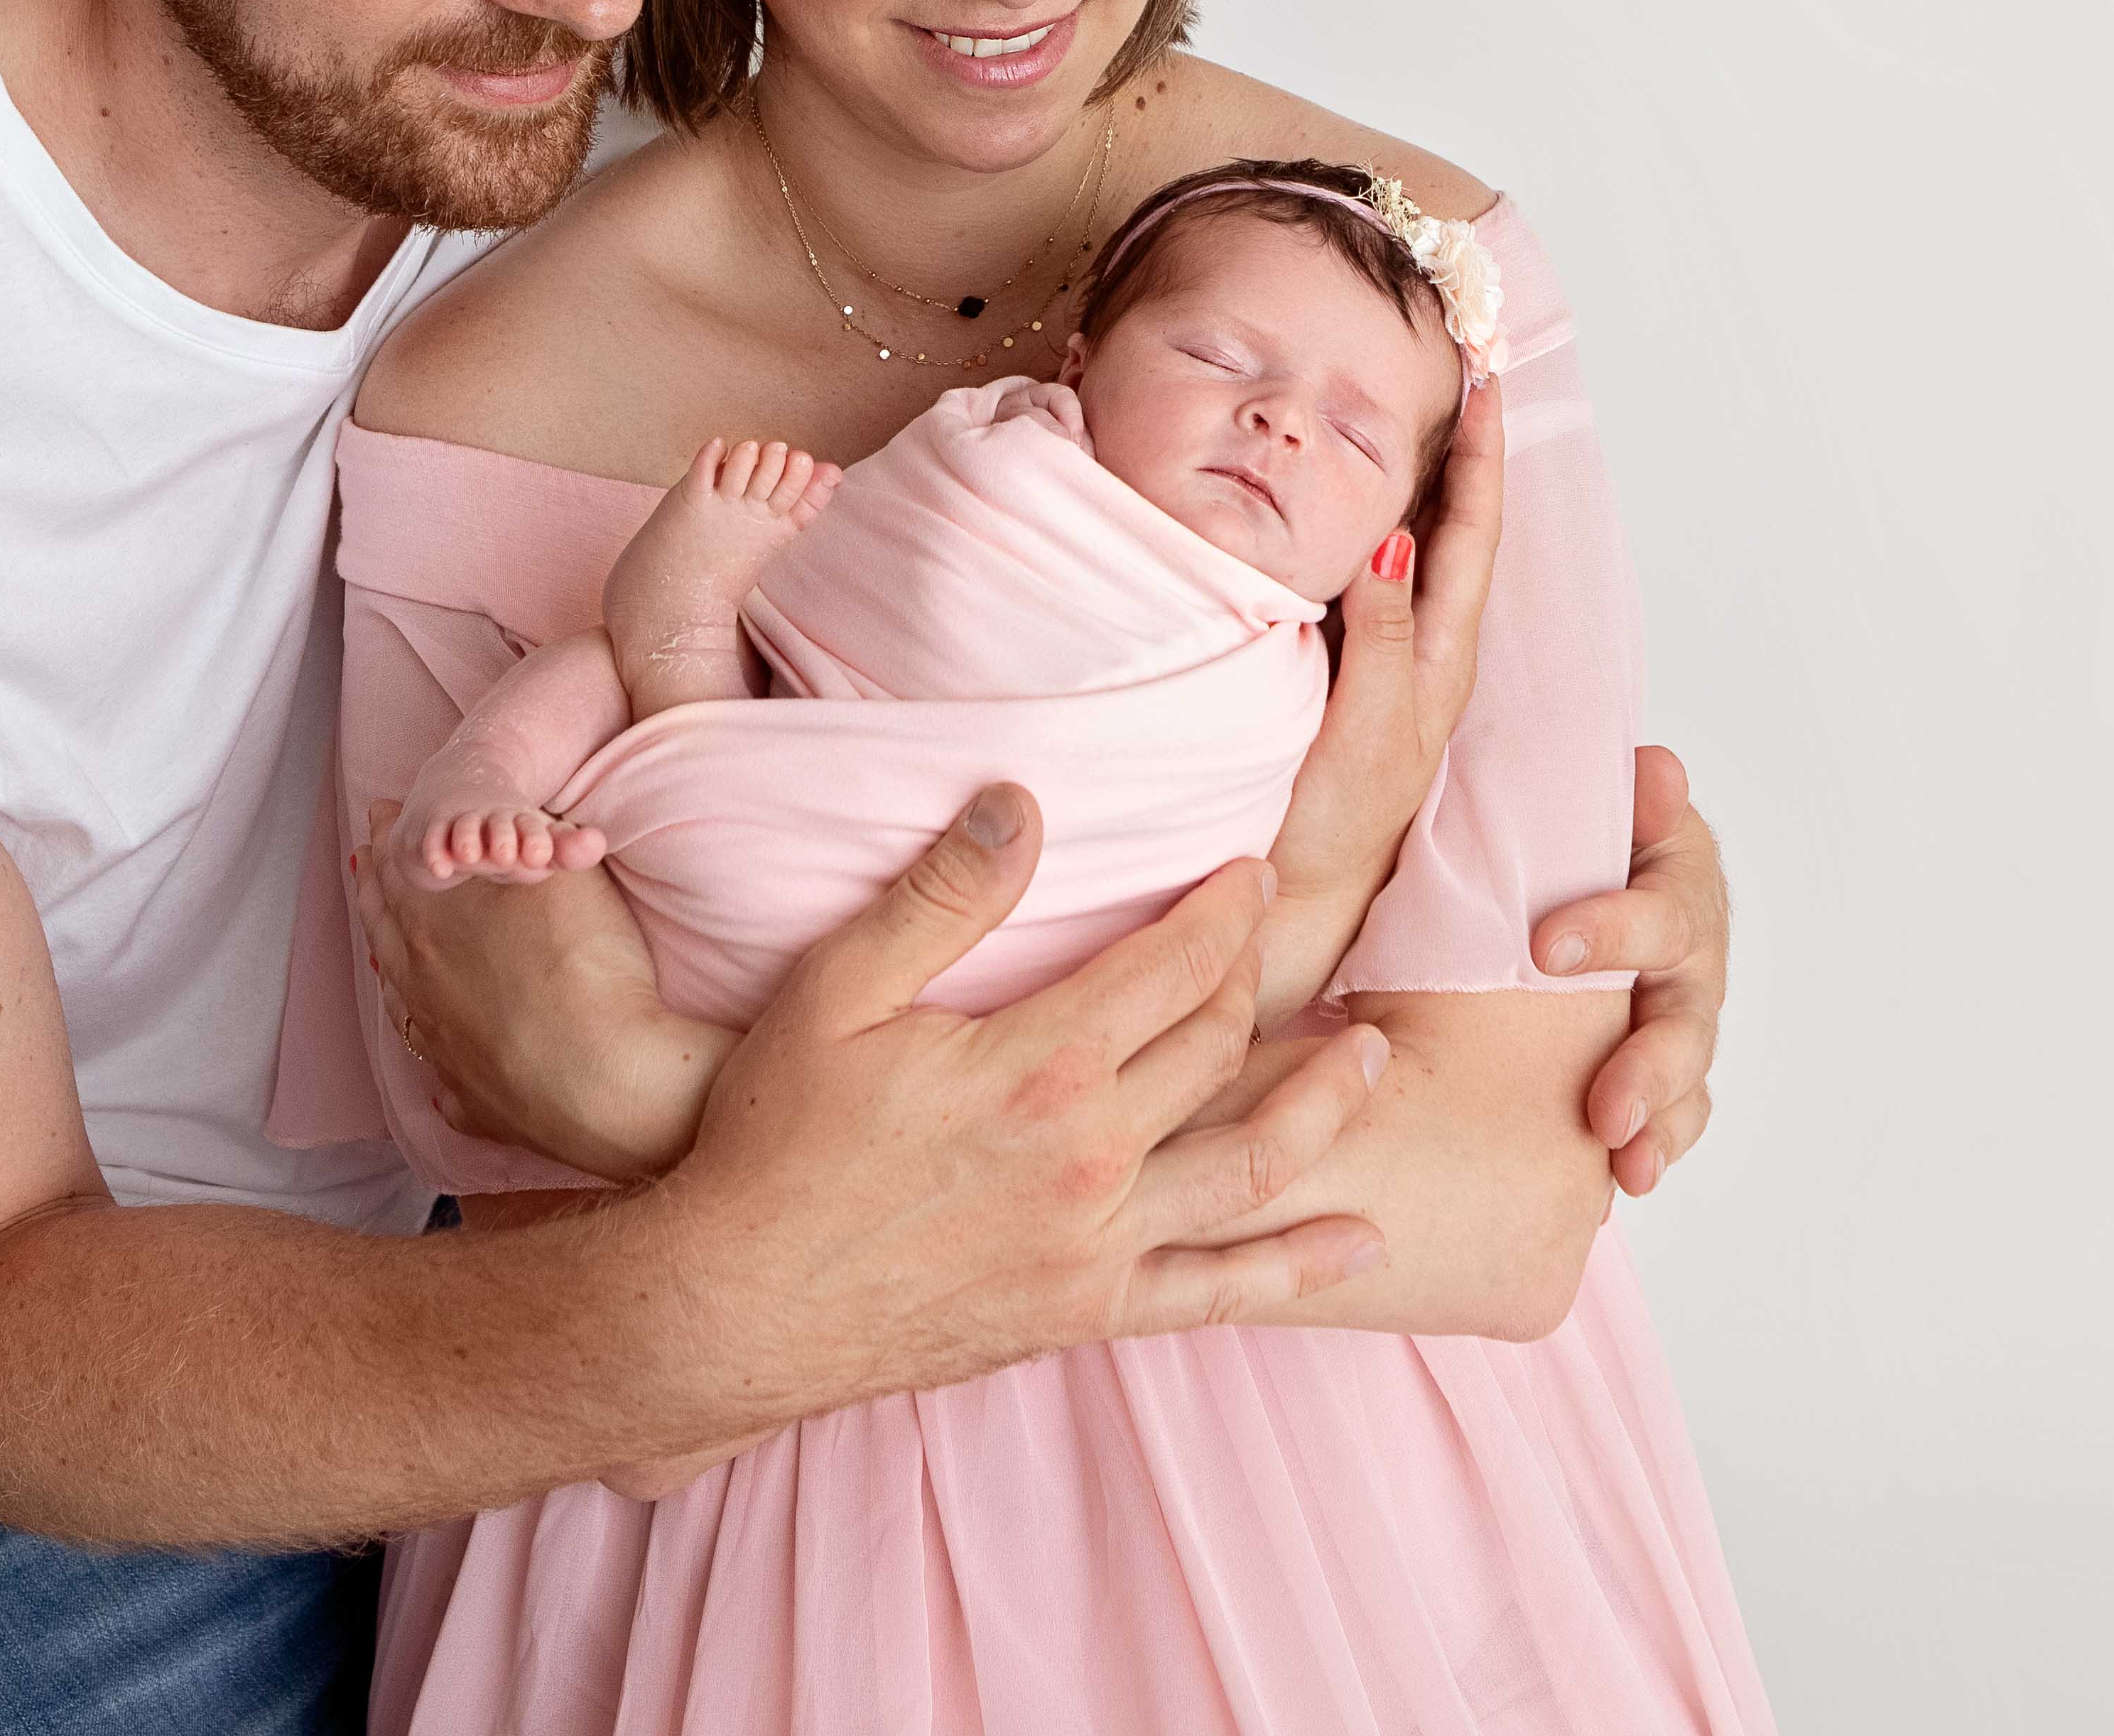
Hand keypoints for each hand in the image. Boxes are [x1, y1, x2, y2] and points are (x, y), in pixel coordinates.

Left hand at [354, 798, 725, 1178]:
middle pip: (385, 927)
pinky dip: (438, 1064)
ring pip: (401, 1000)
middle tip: (364, 862)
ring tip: (381, 947)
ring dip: (388, 965)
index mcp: (431, 925)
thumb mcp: (565, 874)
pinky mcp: (471, 1101)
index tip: (382, 813)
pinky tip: (439, 1067)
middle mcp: (420, 986)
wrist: (605, 1078)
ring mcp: (442, 1050)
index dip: (392, 834)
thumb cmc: (584, 964)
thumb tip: (514, 830)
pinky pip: (443, 1081)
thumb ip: (533, 843)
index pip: (400, 866)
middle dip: (374, 889)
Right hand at [657, 782, 1395, 1409]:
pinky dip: (1298, 1269)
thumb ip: (938, 899)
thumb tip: (1019, 802)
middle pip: (1216, 1047)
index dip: (1220, 910)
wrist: (739, 1307)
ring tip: (1374, 1054)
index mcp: (1040, 1064)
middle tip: (1283, 935)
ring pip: (1250, 1162)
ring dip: (1324, 1103)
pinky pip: (1218, 1293)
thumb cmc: (774, 1141)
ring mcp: (1098, 1243)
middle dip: (1258, 979)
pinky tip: (1361, 1242)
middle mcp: (1091, 1154)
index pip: (1170, 965)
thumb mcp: (833, 994)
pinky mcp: (1087, 1311)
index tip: (1249, 871)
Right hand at [1258, 371, 1505, 1021]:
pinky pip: (1372, 585)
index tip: (1486, 379)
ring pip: (1418, 555)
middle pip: (1456, 532)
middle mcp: (1424, 659)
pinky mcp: (1346, 685)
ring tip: (1416, 416)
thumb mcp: (1362, 736)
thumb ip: (1383, 643)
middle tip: (1460, 371)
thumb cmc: (1327, 837)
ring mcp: (1387, 672)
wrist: (1289, 911)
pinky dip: (1373, 530)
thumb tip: (1400, 543)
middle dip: (1461, 450)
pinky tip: (1351, 512)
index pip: (1473, 536)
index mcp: (1439, 664)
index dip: (1481, 456)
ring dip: (1422, 484)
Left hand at [1531, 744, 1725, 1191]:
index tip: (1545, 950)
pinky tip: (1625, 1180)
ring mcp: (1684, 1008)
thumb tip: (1659, 771)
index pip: (1661, 909)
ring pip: (1687, 1070)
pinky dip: (1656, 1145)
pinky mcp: (1668, 1060)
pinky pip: (1678, 1111)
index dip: (1612, 931)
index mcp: (1674, 872)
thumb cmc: (1558, 827)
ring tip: (1625, 1163)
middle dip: (1649, 1064)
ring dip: (1659, 1120)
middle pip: (1686, 1010)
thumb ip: (1608, 792)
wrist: (1552, 860)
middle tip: (1607, 1108)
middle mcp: (1691, 946)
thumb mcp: (1578, 796)